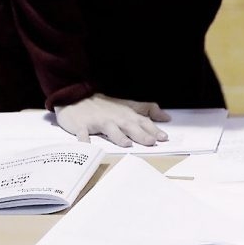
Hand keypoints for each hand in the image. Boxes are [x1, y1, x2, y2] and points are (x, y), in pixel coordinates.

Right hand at [55, 94, 169, 147]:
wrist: (77, 98)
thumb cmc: (105, 105)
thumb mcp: (128, 105)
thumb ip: (147, 110)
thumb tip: (166, 117)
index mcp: (126, 114)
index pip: (143, 122)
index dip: (154, 129)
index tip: (164, 138)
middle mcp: (115, 118)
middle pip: (130, 126)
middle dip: (141, 134)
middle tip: (151, 142)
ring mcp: (98, 122)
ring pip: (110, 129)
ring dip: (118, 136)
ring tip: (127, 144)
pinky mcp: (82, 126)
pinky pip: (83, 134)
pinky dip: (84, 140)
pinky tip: (87, 146)